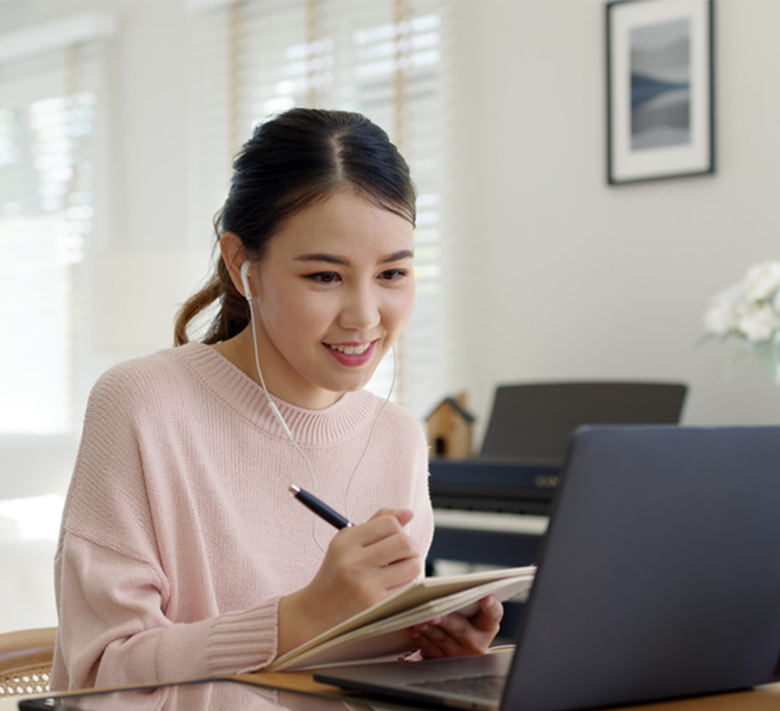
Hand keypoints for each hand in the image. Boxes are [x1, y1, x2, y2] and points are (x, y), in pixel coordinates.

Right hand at [278, 508, 420, 654]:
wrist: (317, 613)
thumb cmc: (337, 573)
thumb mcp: (348, 543)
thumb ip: (377, 523)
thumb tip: (408, 512)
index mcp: (345, 541)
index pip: (389, 523)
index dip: (398, 528)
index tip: (393, 537)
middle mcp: (353, 562)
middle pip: (404, 543)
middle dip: (410, 547)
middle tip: (404, 554)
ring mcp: (365, 585)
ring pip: (412, 565)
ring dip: (411, 566)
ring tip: (399, 570)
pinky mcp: (376, 605)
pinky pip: (408, 587)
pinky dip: (406, 584)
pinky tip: (392, 586)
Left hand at [408, 595, 503, 658]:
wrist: (460, 647)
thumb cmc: (466, 621)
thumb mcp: (473, 612)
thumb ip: (467, 601)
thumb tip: (450, 587)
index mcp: (488, 626)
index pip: (493, 614)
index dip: (491, 606)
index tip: (486, 597)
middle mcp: (476, 642)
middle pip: (461, 629)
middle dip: (446, 620)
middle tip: (433, 614)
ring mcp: (460, 654)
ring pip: (443, 640)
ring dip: (429, 629)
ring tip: (419, 620)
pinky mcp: (443, 661)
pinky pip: (431, 649)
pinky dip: (421, 638)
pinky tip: (414, 629)